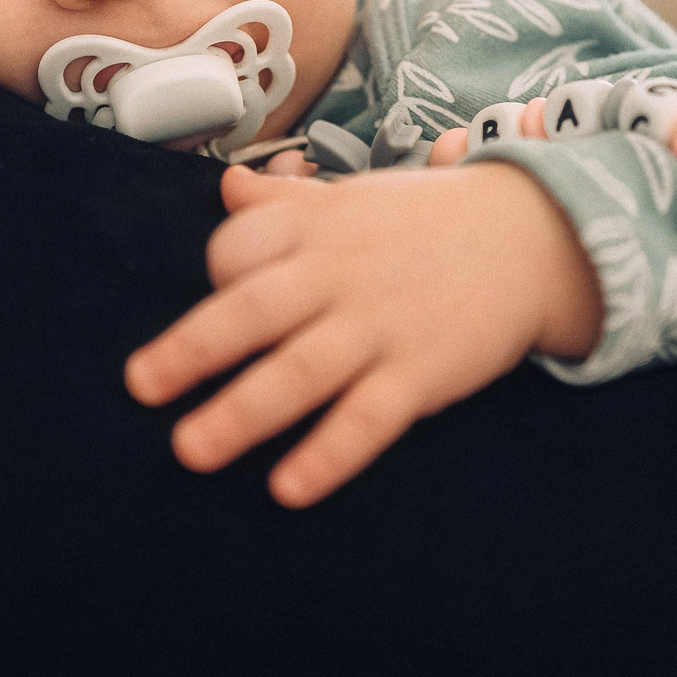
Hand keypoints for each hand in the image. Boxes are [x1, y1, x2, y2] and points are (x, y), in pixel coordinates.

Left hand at [124, 162, 602, 506]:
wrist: (534, 234)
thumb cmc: (430, 220)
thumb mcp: (356, 198)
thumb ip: (288, 202)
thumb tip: (229, 188)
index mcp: (318, 226)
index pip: (238, 251)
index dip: (217, 280)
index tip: (216, 309)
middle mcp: (340, 274)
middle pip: (252, 312)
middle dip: (192, 350)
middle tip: (142, 386)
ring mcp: (381, 325)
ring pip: (298, 373)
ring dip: (241, 414)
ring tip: (191, 449)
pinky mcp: (422, 373)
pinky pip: (367, 420)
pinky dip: (328, 454)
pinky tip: (288, 488)